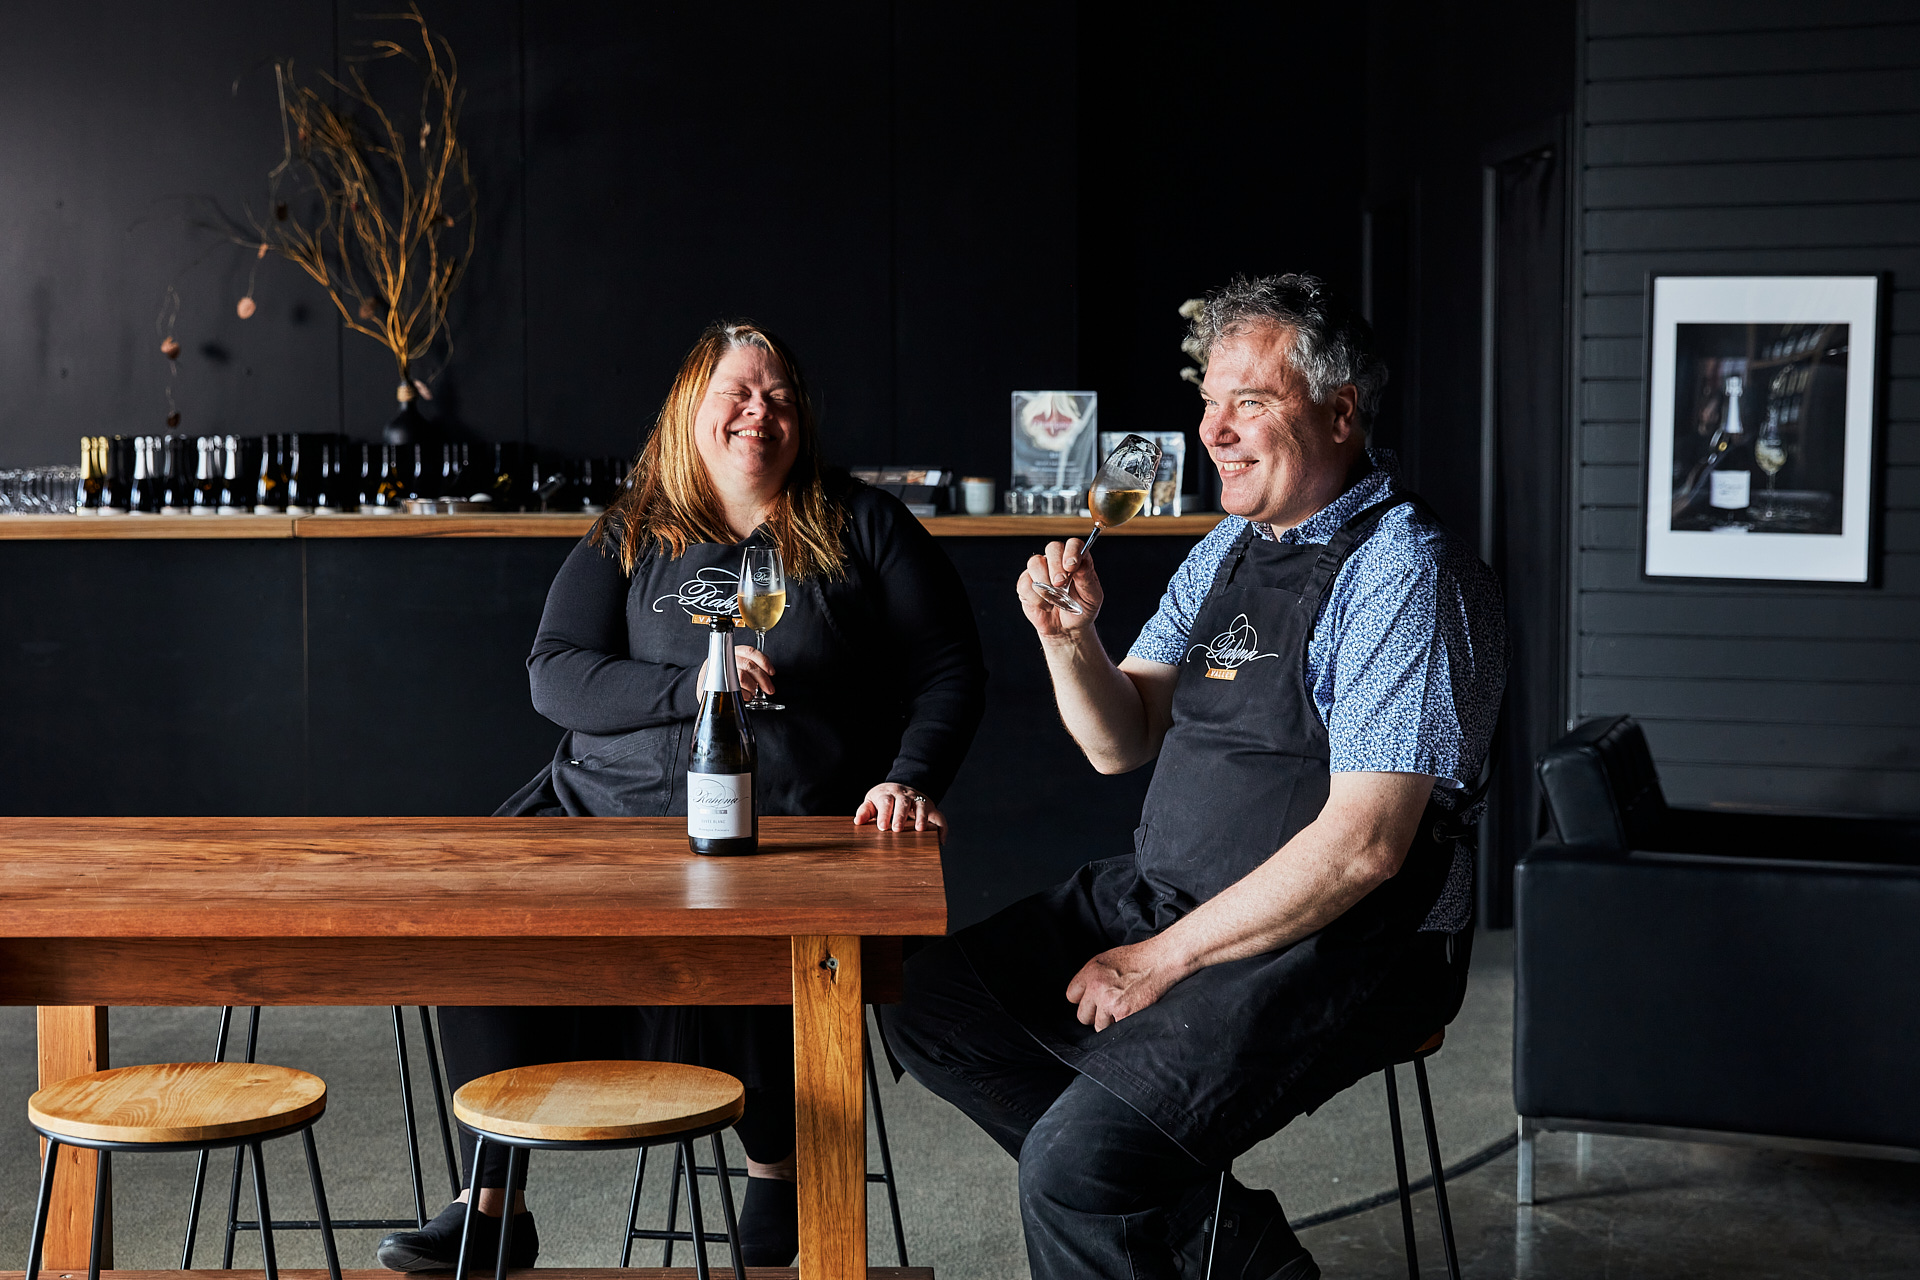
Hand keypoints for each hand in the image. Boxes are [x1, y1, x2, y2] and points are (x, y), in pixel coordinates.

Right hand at [697, 645, 774, 696]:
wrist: (702, 689)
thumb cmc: (721, 678)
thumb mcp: (734, 666)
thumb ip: (749, 665)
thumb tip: (767, 672)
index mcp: (730, 651)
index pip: (749, 651)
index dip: (763, 661)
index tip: (771, 672)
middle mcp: (723, 658)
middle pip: (748, 665)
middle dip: (763, 679)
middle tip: (769, 689)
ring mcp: (717, 670)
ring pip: (741, 676)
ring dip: (752, 687)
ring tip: (753, 692)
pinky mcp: (713, 684)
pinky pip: (733, 690)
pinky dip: (744, 695)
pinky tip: (745, 696)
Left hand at [855, 783, 947, 837]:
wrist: (900, 788)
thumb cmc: (884, 800)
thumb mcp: (872, 802)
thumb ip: (865, 811)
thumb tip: (858, 822)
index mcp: (888, 793)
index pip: (886, 801)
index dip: (884, 813)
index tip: (882, 827)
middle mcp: (905, 795)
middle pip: (904, 803)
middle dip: (901, 816)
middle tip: (897, 829)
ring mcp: (919, 800)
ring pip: (922, 806)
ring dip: (921, 818)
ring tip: (919, 830)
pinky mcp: (931, 808)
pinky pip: (939, 817)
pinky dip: (941, 828)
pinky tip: (940, 841)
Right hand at [1017, 538, 1103, 637]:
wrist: (1067, 629)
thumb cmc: (1081, 609)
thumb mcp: (1092, 596)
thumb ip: (1087, 578)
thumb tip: (1082, 562)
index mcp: (1076, 560)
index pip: (1073, 544)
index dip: (1072, 551)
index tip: (1072, 567)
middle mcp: (1057, 561)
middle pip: (1053, 548)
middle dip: (1056, 566)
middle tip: (1060, 584)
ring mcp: (1040, 571)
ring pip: (1035, 563)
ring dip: (1045, 584)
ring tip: (1055, 600)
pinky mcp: (1026, 584)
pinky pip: (1025, 584)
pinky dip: (1036, 598)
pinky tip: (1046, 606)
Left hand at [1065, 939, 1187, 1030]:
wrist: (1161, 960)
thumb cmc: (1137, 959)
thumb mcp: (1107, 960)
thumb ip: (1091, 977)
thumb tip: (1081, 997)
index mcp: (1090, 972)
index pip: (1071, 996)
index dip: (1084, 999)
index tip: (1094, 1000)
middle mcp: (1096, 987)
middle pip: (1082, 1016)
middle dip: (1095, 1014)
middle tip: (1111, 1007)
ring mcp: (1110, 1001)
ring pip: (1098, 1026)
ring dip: (1110, 1022)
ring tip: (1124, 1009)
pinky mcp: (1124, 1014)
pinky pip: (1115, 1031)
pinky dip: (1123, 1026)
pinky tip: (1131, 1013)